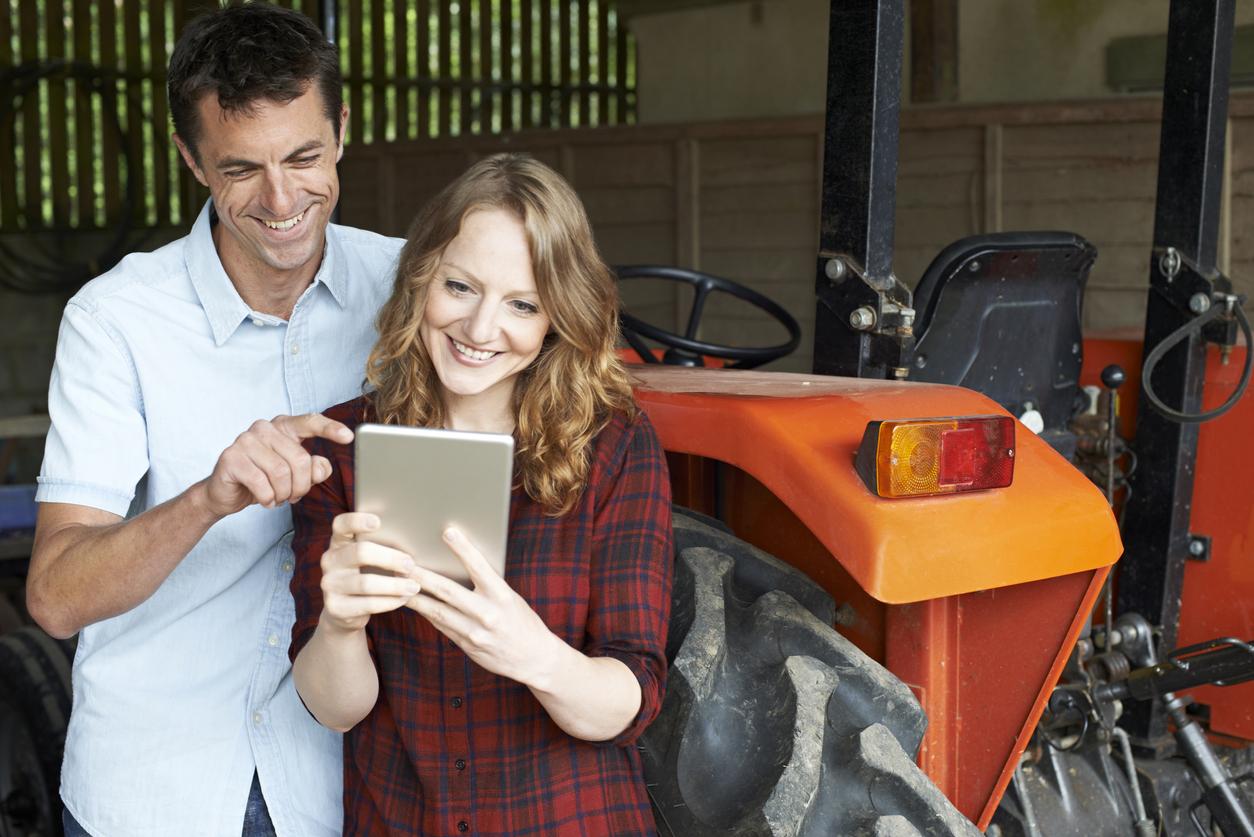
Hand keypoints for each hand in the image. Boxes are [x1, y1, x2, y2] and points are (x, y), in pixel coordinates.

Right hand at [201, 413, 352, 516]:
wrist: (225, 493)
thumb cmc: (263, 479)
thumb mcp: (294, 476)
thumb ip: (312, 469)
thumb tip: (321, 467)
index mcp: (283, 427)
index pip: (310, 421)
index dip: (330, 429)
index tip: (349, 437)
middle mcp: (264, 428)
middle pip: (300, 459)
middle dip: (301, 486)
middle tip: (293, 496)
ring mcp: (245, 440)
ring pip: (281, 473)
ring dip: (283, 494)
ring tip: (278, 497)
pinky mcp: (231, 458)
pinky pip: (261, 483)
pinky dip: (268, 498)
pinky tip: (265, 500)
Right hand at [320, 512, 419, 633]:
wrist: (344, 613)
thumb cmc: (366, 576)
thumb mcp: (368, 560)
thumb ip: (381, 547)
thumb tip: (415, 543)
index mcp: (338, 543)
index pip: (341, 525)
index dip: (357, 521)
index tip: (378, 522)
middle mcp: (329, 561)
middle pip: (360, 552)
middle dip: (390, 558)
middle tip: (410, 564)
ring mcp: (329, 584)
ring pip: (366, 582)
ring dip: (395, 585)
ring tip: (413, 586)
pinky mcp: (335, 608)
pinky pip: (368, 604)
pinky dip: (389, 602)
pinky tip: (403, 599)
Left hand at [406, 527, 562, 685]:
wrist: (533, 659)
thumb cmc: (522, 620)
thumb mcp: (511, 598)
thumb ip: (488, 585)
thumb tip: (462, 565)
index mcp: (502, 596)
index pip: (480, 567)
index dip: (463, 548)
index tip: (448, 531)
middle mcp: (488, 614)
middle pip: (448, 591)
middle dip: (422, 576)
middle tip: (403, 563)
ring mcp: (475, 633)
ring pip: (437, 611)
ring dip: (415, 596)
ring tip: (398, 584)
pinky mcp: (466, 645)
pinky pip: (441, 626)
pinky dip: (427, 612)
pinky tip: (414, 602)